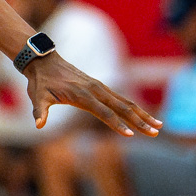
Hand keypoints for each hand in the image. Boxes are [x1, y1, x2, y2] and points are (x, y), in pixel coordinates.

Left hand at [26, 55, 160, 135]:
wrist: (43, 61)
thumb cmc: (40, 81)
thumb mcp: (37, 96)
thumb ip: (40, 111)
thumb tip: (38, 125)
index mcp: (82, 95)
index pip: (103, 113)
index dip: (116, 124)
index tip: (130, 135)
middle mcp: (95, 90)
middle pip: (122, 107)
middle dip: (139, 121)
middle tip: (156, 133)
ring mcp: (99, 87)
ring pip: (125, 102)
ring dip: (142, 115)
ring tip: (158, 126)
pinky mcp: (100, 87)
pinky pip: (120, 98)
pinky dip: (133, 108)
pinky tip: (143, 116)